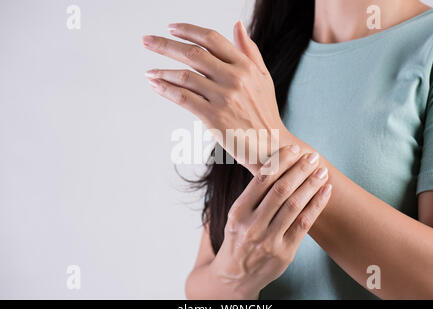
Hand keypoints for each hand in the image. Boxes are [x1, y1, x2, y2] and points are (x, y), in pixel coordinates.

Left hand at [143, 22, 290, 172]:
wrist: (271, 146)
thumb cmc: (265, 112)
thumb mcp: (263, 77)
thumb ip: (250, 50)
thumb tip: (237, 25)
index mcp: (245, 66)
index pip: (212, 39)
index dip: (189, 30)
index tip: (171, 28)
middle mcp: (235, 78)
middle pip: (194, 54)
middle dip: (165, 45)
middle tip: (146, 41)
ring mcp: (224, 98)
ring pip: (185, 76)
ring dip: (162, 71)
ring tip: (149, 71)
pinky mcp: (214, 117)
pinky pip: (183, 98)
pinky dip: (166, 90)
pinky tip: (156, 85)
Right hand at [208, 145, 331, 298]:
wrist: (236, 274)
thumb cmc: (239, 238)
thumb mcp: (235, 216)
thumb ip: (253, 195)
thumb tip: (276, 164)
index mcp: (238, 211)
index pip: (261, 180)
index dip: (280, 162)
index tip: (294, 149)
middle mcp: (252, 225)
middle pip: (281, 190)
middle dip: (299, 169)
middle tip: (312, 156)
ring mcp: (269, 240)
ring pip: (294, 205)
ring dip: (311, 184)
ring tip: (321, 170)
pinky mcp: (285, 252)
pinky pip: (304, 224)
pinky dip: (317, 204)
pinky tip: (325, 191)